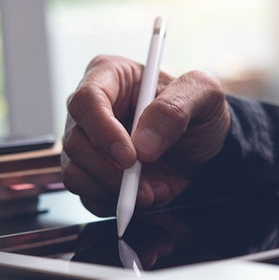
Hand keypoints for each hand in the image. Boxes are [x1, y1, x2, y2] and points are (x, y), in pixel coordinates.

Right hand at [61, 55, 230, 215]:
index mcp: (110, 75)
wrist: (204, 145)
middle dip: (108, 171)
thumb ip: (176, 109)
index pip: (86, 101)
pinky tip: (143, 196)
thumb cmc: (199, 110)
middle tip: (141, 186)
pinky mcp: (92, 173)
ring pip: (74, 172)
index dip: (103, 131)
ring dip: (111, 191)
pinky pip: (86, 195)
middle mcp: (91, 109)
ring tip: (149, 192)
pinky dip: (113, 203)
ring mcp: (87, 143)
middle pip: (75, 142)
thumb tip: (143, 143)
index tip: (129, 157)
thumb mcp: (204, 95)